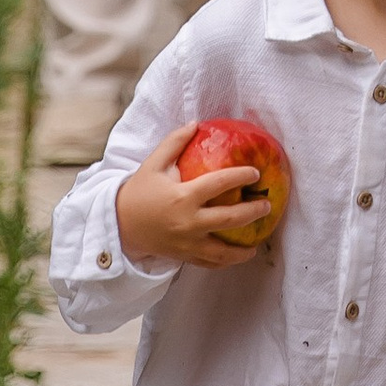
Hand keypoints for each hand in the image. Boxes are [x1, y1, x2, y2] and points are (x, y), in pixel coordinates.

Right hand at [114, 125, 280, 266]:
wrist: (118, 225)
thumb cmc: (138, 192)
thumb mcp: (153, 164)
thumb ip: (174, 142)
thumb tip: (196, 123)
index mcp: (182, 196)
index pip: (219, 184)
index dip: (240, 176)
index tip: (255, 173)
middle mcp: (188, 222)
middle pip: (229, 219)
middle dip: (253, 211)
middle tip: (266, 205)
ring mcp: (187, 243)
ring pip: (223, 251)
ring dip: (244, 248)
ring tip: (258, 241)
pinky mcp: (184, 256)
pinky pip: (210, 263)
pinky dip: (226, 261)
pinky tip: (238, 255)